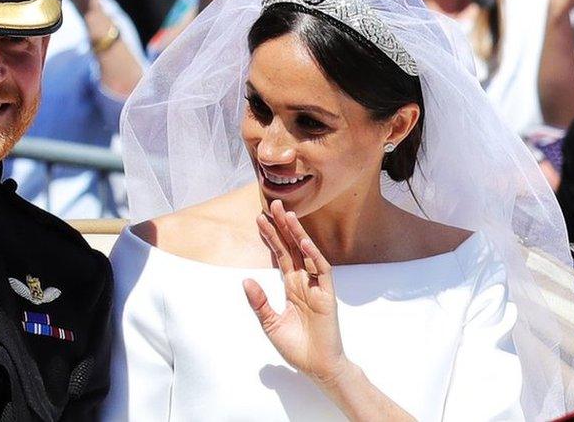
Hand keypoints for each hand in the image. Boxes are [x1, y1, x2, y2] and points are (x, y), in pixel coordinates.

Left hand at [243, 199, 349, 386]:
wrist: (317, 367)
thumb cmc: (297, 347)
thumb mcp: (270, 323)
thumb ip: (259, 302)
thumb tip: (245, 281)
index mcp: (291, 287)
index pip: (281, 256)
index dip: (271, 238)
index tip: (259, 220)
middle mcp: (304, 283)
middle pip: (293, 248)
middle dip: (282, 227)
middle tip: (272, 205)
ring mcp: (316, 287)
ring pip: (307, 254)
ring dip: (298, 234)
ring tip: (286, 215)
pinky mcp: (327, 296)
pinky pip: (322, 271)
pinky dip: (314, 256)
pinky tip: (304, 242)